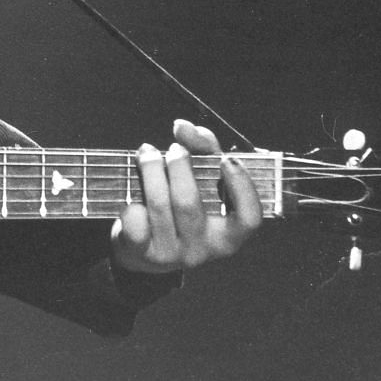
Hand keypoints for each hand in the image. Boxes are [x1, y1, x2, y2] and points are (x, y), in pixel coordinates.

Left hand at [110, 118, 260, 273]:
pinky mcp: (144, 253)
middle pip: (189, 203)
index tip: (227, 160)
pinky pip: (136, 223)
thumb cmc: (183, 202)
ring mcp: (173, 254)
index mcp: (228, 233)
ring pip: (159, 207)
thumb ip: (201, 147)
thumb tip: (182, 127)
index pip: (249, 218)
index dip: (242, 188)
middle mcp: (204, 248)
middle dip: (178, 166)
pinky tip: (132, 189)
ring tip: (146, 153)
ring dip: (150, 171)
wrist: (145, 246)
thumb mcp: (202, 175)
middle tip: (173, 149)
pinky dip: (131, 202)